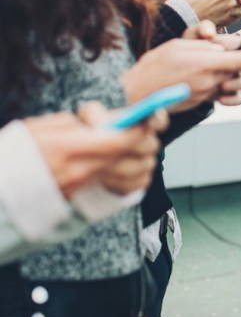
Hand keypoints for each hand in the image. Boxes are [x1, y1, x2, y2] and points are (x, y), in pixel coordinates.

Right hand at [23, 103, 167, 197]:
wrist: (3, 189)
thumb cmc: (20, 153)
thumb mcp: (44, 126)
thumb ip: (78, 122)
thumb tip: (108, 120)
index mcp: (72, 148)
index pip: (122, 139)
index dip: (143, 127)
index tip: (150, 117)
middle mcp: (84, 170)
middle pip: (136, 157)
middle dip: (148, 141)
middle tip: (146, 130)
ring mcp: (87, 188)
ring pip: (137, 175)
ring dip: (146, 159)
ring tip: (141, 148)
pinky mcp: (88, 199)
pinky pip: (127, 190)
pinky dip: (138, 178)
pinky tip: (134, 167)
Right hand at [120, 38, 240, 110]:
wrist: (136, 94)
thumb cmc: (154, 66)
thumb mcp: (179, 45)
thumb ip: (204, 44)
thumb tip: (221, 45)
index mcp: (207, 64)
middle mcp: (211, 82)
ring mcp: (207, 95)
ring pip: (234, 86)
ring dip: (235, 76)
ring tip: (222, 65)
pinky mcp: (202, 103)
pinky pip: (222, 95)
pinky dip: (225, 88)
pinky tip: (216, 80)